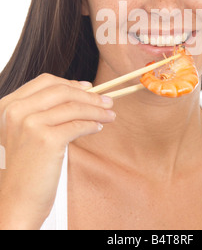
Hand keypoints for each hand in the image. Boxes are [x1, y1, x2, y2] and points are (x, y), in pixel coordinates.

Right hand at [0, 74, 115, 229]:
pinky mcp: (46, 140)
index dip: (70, 82)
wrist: (14, 202)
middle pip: (62, 90)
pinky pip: (78, 125)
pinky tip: (99, 127)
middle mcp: (16, 111)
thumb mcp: (24, 132)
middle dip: (89, 95)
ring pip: (74, 107)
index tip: (89, 87)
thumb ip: (42, 110)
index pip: (44, 82)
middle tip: (107, 100)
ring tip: (110, 114)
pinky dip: (93, 124)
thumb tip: (79, 91)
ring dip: (97, 109)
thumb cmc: (24, 167)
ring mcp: (30, 124)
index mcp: (8, 106)